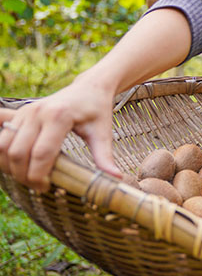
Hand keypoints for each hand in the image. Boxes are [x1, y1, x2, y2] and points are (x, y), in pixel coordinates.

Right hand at [0, 78, 120, 191]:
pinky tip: (17, 163)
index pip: (42, 153)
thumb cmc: (96, 110)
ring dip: (10, 166)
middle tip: (38, 186)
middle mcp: (37, 112)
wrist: (89, 87)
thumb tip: (116, 178)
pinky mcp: (18, 113)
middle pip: (18, 153)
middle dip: (24, 175)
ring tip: (28, 176)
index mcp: (59, 116)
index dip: (40, 175)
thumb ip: (105, 156)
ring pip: (4, 146)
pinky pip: (1, 137)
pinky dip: (3, 154)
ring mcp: (25, 112)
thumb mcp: (103, 132)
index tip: (46, 188)